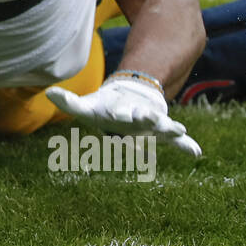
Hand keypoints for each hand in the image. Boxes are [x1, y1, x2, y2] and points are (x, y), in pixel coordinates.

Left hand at [46, 73, 201, 156]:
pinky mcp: (162, 130)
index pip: (118, 111)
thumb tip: (48, 91)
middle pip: (142, 116)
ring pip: (163, 125)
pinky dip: (187, 145)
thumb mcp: (86, 107)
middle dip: (144, 117)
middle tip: (149, 117)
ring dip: (170, 128)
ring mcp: (153, 122)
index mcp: (119, 110)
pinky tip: (197, 153)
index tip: (117, 113)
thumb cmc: (103, 108)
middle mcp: (138, 115)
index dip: (117, 112)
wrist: (129, 98)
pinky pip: (177, 140)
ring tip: (180, 130)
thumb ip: (68, 102)